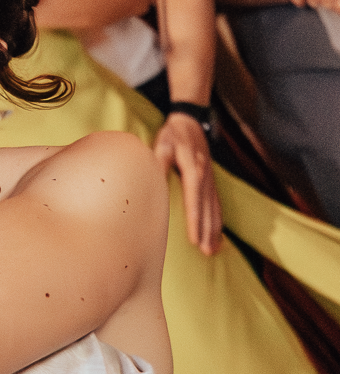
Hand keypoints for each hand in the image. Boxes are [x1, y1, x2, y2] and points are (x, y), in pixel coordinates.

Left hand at [152, 113, 221, 255]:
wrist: (190, 121)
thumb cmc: (173, 134)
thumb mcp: (162, 144)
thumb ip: (160, 161)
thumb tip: (155, 179)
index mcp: (194, 168)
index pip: (194, 199)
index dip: (195, 220)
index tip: (195, 239)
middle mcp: (205, 176)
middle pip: (207, 208)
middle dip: (207, 231)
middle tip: (206, 252)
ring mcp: (210, 179)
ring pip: (214, 208)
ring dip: (215, 229)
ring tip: (213, 249)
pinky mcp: (210, 181)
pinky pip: (216, 204)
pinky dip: (218, 220)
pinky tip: (218, 234)